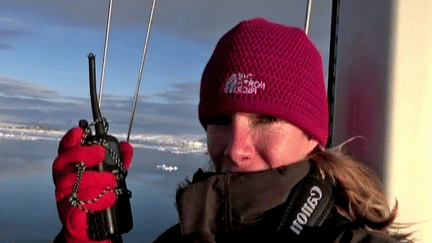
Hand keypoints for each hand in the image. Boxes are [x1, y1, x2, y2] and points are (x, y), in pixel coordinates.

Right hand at [52, 126, 132, 241]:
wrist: (92, 229)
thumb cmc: (99, 199)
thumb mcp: (111, 178)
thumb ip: (119, 163)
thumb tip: (127, 147)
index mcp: (71, 170)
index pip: (65, 151)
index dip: (70, 140)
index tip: (80, 131)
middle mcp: (63, 182)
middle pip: (62, 164)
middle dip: (81, 154)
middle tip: (100, 153)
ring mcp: (64, 199)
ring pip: (69, 184)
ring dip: (92, 179)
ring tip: (112, 181)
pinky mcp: (69, 217)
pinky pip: (77, 207)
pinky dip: (96, 202)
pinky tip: (109, 199)